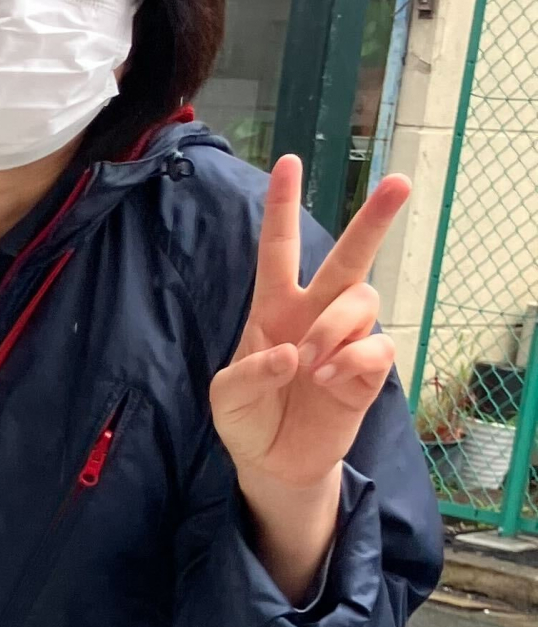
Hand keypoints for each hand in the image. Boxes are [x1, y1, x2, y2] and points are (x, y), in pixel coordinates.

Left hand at [210, 154, 408, 599]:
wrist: (273, 464)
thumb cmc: (249, 420)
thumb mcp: (226, 398)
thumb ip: (249, 373)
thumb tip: (290, 354)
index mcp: (274, 307)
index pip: (278, 248)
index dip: (281, 206)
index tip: (288, 162)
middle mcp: (315, 314)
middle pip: (349, 256)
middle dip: (373, 219)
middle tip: (399, 182)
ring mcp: (345, 339)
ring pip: (362, 301)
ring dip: (335, 328)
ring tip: (312, 364)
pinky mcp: (366, 371)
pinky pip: (376, 346)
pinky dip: (354, 358)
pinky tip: (330, 378)